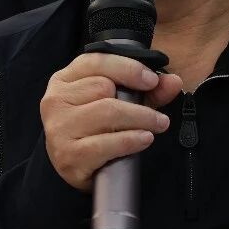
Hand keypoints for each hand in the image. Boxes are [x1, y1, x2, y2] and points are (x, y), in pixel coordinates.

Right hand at [41, 53, 182, 191]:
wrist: (74, 167)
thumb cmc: (94, 128)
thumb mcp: (117, 102)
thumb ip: (146, 90)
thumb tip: (173, 81)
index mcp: (64, 80)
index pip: (95, 61)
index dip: (127, 68)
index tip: (152, 80)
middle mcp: (55, 100)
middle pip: (103, 87)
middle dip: (138, 102)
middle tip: (158, 115)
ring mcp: (59, 129)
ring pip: (107, 112)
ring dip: (140, 119)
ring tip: (157, 125)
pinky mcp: (68, 155)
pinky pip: (105, 143)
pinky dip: (130, 140)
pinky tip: (144, 139)